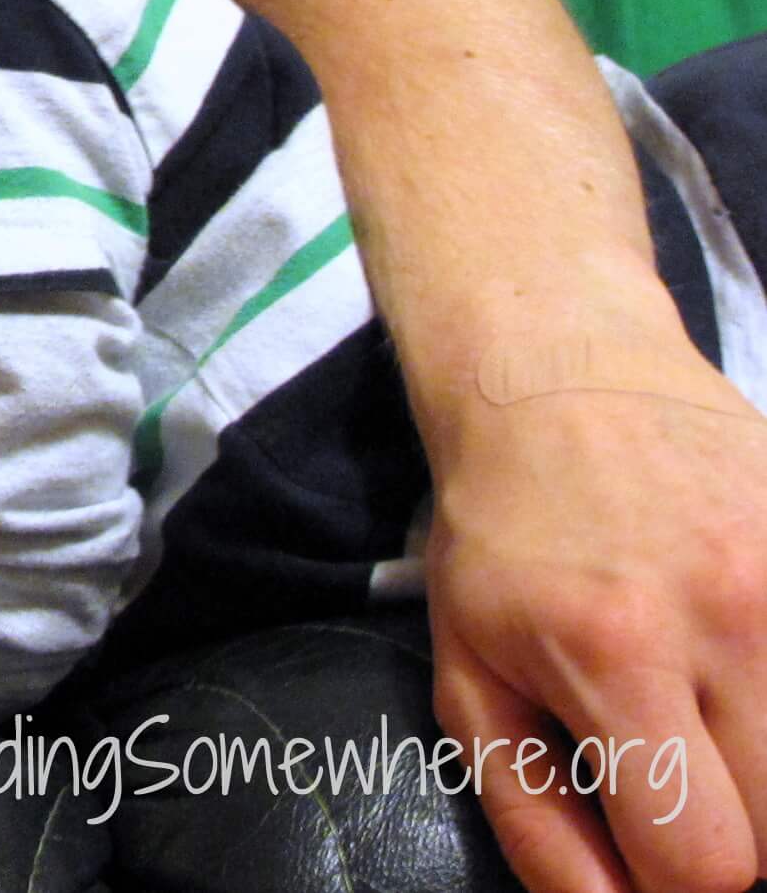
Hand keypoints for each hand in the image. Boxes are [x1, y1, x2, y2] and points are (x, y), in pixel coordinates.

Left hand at [425, 332, 766, 892]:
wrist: (559, 370)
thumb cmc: (501, 535)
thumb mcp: (471, 672)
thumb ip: (534, 814)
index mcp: (616, 651)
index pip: (706, 860)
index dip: (680, 887)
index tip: (654, 855)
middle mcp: (729, 613)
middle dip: (736, 838)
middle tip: (684, 790)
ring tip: (716, 733)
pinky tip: (746, 685)